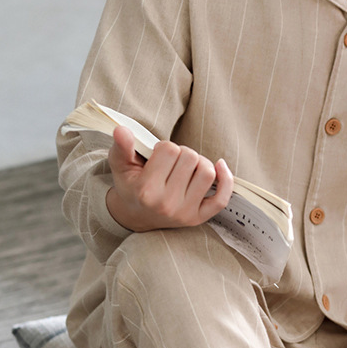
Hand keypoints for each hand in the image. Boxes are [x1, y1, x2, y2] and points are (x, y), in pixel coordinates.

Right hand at [106, 125, 234, 232]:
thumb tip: (122, 130)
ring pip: (208, 172)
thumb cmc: (131, 185)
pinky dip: (226, 180)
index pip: (169, 149)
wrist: (135, 215)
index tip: (157, 156)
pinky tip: (219, 166)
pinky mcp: (198, 218)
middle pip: (190, 158)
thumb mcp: (120, 165)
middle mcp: (166, 203)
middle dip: (182, 153)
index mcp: (145, 190)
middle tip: (171, 163)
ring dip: (200, 163)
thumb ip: (122, 147)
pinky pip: (222, 198)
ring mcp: (184, 213)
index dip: (164, 147)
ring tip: (186, 167)